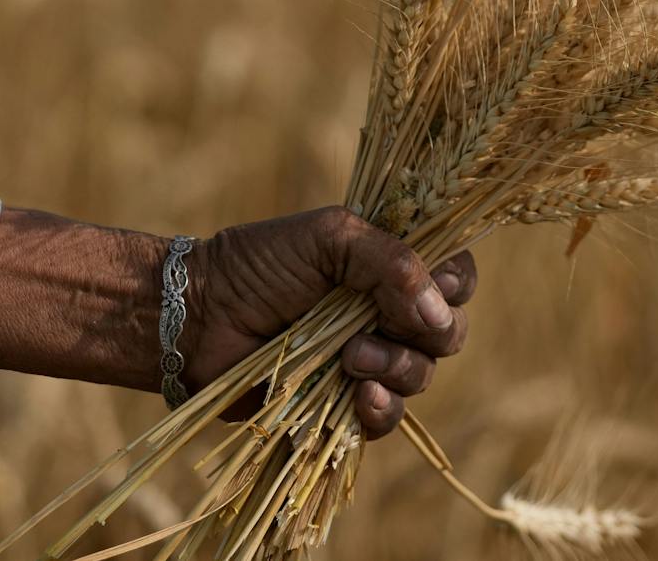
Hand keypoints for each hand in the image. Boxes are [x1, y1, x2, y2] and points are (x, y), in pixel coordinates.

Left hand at [0, 205, 475, 439]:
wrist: (199, 315)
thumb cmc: (259, 263)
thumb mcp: (331, 238)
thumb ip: (392, 261)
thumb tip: (441, 314)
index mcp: (392, 266)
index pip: (458, 276)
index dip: (455, 285)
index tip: (433, 287)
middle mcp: (389, 313)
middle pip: (450, 332)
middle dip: (427, 333)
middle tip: (379, 325)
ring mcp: (369, 360)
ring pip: (422, 376)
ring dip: (397, 368)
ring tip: (351, 357)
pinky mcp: (343, 404)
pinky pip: (387, 419)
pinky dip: (381, 410)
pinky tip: (359, 397)